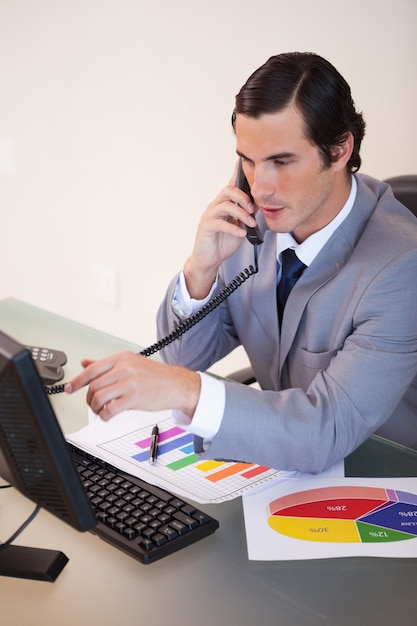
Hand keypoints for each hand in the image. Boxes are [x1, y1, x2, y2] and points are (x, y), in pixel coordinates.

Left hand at [65, 351, 200, 420]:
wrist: (177, 385)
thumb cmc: (155, 376)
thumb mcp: (130, 363)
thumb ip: (106, 364)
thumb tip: (85, 362)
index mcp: (121, 358)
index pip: (92, 369)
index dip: (77, 381)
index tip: (68, 388)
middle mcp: (124, 368)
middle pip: (93, 385)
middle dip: (88, 398)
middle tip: (92, 404)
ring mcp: (130, 383)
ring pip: (99, 397)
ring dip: (95, 408)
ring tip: (100, 411)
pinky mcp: (135, 398)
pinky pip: (111, 409)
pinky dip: (105, 416)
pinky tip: (108, 416)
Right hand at [184, 166, 256, 298]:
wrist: (210, 259)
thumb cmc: (223, 242)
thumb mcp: (241, 226)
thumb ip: (247, 215)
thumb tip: (260, 205)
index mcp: (224, 203)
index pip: (232, 186)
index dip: (240, 178)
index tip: (253, 180)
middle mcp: (215, 206)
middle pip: (228, 190)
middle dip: (243, 197)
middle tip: (253, 209)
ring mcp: (209, 216)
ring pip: (225, 205)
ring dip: (241, 214)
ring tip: (251, 223)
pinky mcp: (205, 227)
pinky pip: (219, 223)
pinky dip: (233, 228)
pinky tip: (241, 233)